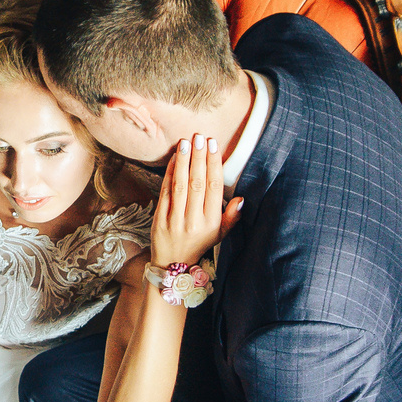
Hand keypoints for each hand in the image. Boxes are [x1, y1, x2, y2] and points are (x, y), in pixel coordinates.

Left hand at [151, 135, 242, 269]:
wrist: (172, 264)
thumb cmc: (199, 243)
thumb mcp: (220, 234)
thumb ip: (232, 216)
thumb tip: (242, 198)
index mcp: (212, 222)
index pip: (214, 188)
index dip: (214, 165)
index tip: (213, 146)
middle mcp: (194, 221)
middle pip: (197, 183)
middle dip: (199, 158)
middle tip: (200, 137)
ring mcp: (175, 220)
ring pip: (181, 185)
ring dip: (184, 161)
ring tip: (186, 142)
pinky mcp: (159, 218)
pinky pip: (165, 191)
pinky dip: (169, 173)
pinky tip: (174, 158)